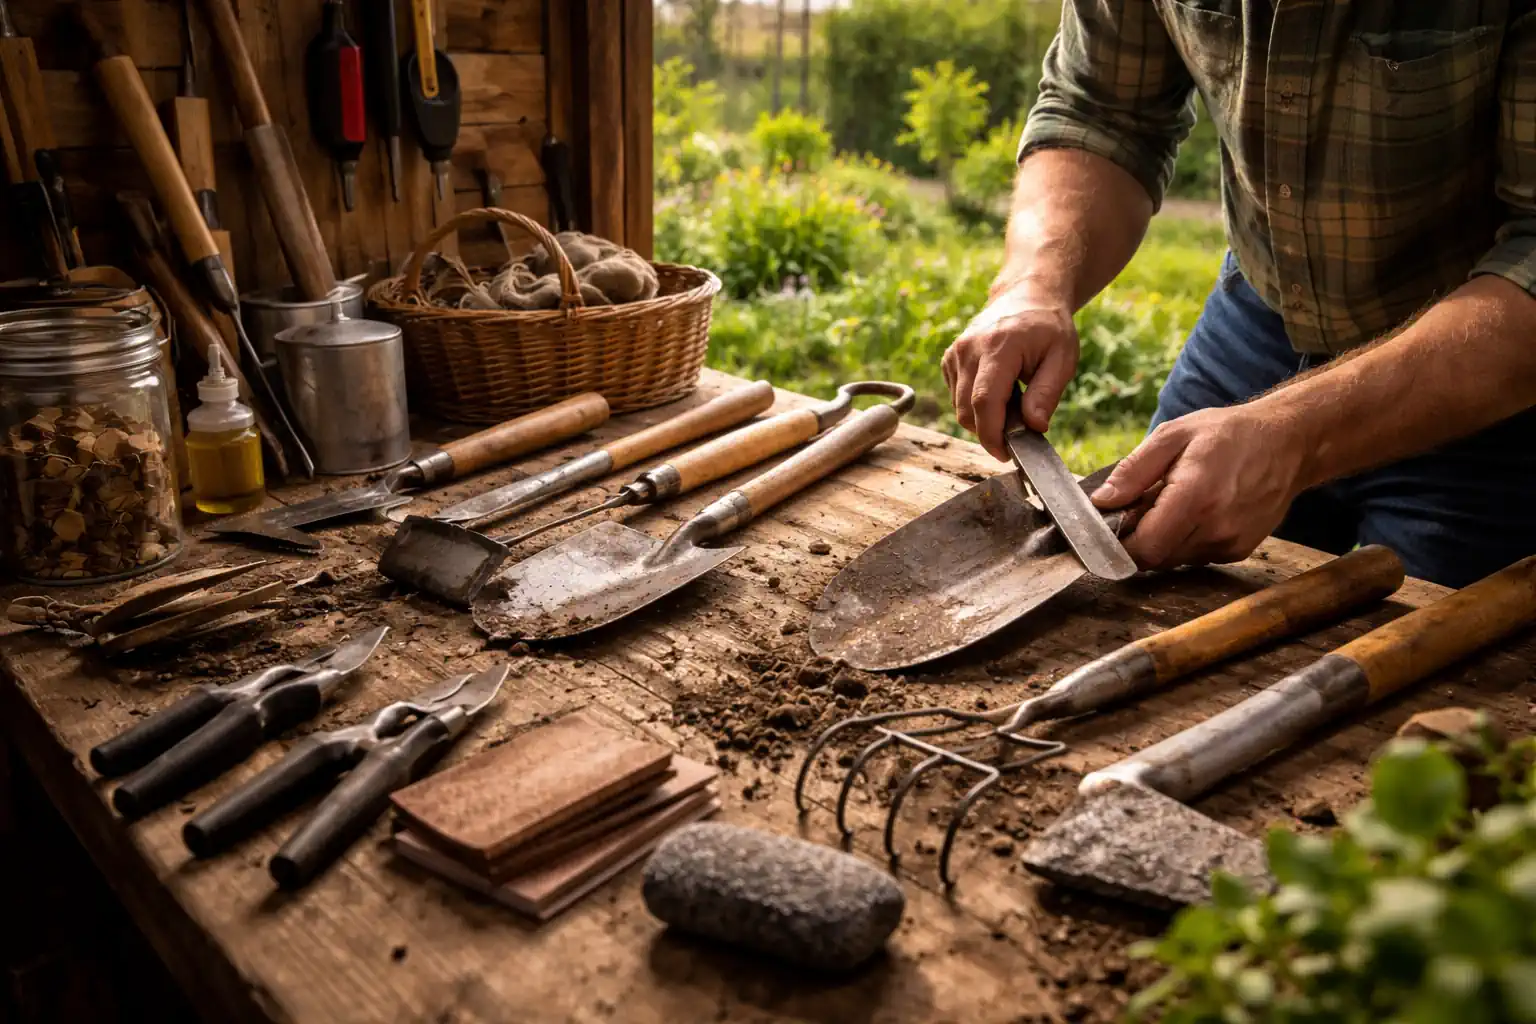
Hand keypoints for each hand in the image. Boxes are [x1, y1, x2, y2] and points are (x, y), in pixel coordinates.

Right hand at [942, 290, 1078, 460]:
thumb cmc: (1049, 328)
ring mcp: (955, 353)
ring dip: (983, 417)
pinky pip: (956, 396)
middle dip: (988, 432)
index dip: (992, 435)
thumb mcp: (1063, 359)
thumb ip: (1046, 393)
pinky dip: (973, 404)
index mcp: (999, 347)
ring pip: (959, 406)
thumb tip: (1034, 427)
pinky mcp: (949, 359)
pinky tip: (996, 390)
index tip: (1005, 454)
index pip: (985, 401)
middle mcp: (969, 348)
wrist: (1027, 296)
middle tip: (1018, 431)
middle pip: (966, 410)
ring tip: (1012, 402)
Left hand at [1089, 404, 1309, 569]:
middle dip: (1139, 538)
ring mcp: (1231, 544)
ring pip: (1174, 560)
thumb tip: (1101, 501)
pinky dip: (1185, 540)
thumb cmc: (1229, 434)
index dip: (1119, 544)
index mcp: (1195, 497)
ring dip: (1162, 539)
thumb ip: (1133, 471)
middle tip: (1143, 506)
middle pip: (1155, 559)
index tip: (1110, 526)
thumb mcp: (1173, 435)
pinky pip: (1195, 557)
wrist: (1288, 442)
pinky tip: (1196, 512)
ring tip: (1174, 503)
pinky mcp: (1239, 551)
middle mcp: (1216, 528)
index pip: (1143, 549)